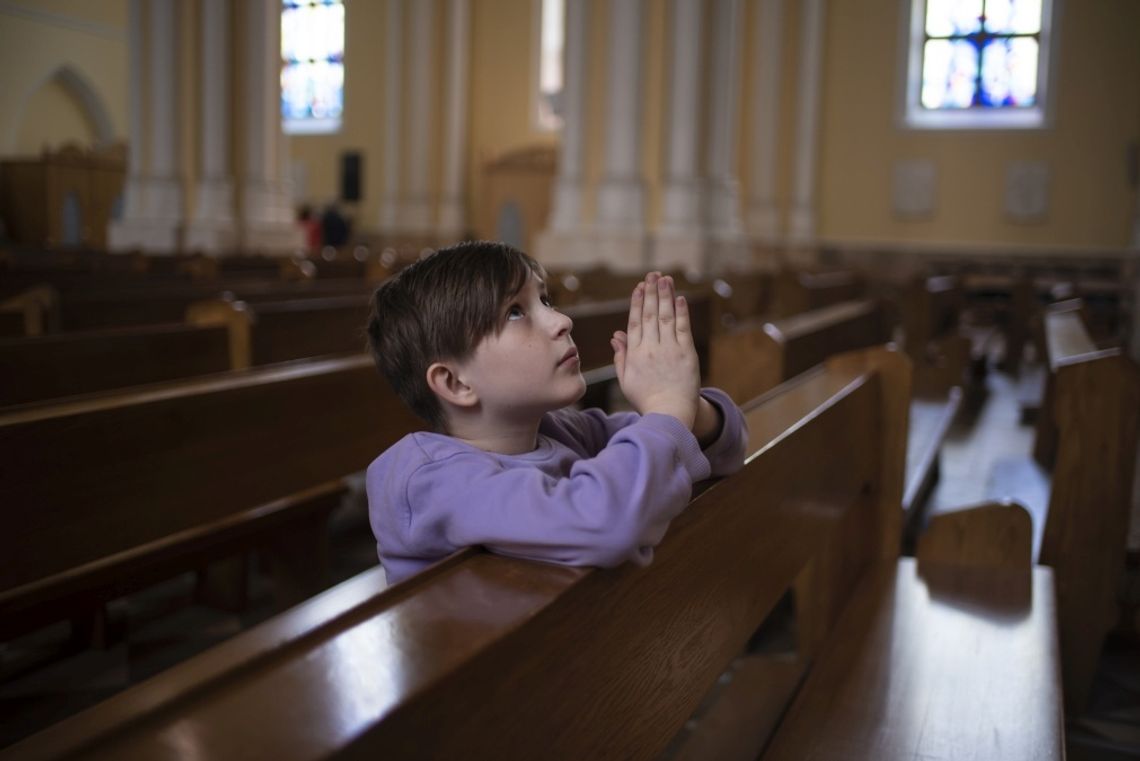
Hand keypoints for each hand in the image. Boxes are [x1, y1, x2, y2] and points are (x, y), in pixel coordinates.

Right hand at [610, 272, 699, 429]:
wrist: (669, 414)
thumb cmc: (647, 399)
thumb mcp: (626, 380)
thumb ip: (621, 356)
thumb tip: (615, 335)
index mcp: (635, 354)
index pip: (634, 322)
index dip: (636, 302)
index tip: (639, 287)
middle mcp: (651, 348)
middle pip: (649, 314)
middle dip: (651, 292)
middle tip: (652, 274)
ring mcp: (669, 350)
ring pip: (666, 317)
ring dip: (665, 296)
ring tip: (665, 278)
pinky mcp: (686, 354)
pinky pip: (683, 328)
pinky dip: (681, 312)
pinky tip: (679, 298)